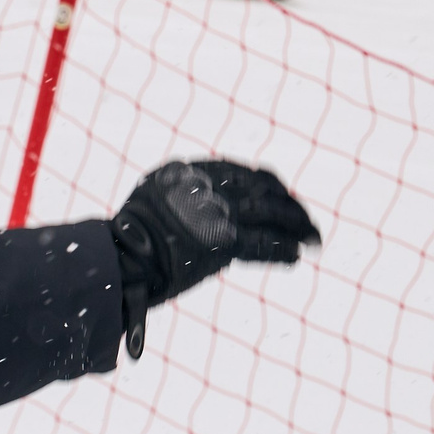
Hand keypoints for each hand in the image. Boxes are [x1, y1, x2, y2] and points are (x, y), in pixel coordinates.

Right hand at [111, 161, 319, 355]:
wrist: (118, 261)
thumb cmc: (128, 243)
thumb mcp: (153, 205)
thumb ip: (183, 201)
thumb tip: (210, 214)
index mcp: (188, 172)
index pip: (239, 171)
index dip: (267, 184)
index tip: (283, 196)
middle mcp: (205, 185)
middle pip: (261, 186)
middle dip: (289, 204)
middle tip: (306, 221)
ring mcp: (214, 211)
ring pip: (270, 211)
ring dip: (297, 225)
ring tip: (315, 238)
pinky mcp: (222, 240)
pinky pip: (263, 244)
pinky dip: (282, 249)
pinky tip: (296, 256)